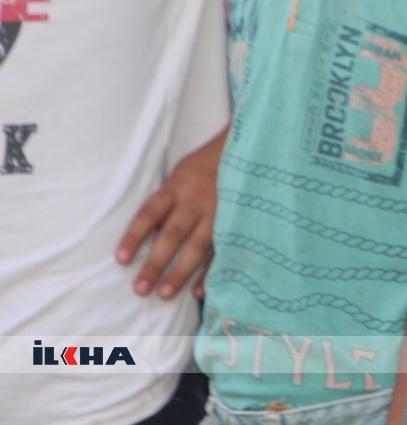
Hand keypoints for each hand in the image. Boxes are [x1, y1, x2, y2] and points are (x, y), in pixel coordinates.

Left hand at [115, 126, 225, 298]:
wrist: (248, 149)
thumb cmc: (205, 166)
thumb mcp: (181, 174)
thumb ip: (167, 199)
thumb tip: (147, 234)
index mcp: (178, 186)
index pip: (150, 213)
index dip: (134, 236)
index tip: (121, 260)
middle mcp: (197, 200)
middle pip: (173, 234)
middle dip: (156, 263)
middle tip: (141, 289)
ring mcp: (219, 212)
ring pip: (198, 246)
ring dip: (181, 272)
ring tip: (165, 294)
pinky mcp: (236, 221)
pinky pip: (223, 249)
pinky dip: (212, 271)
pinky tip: (199, 291)